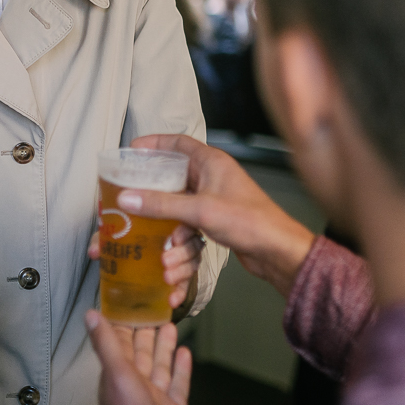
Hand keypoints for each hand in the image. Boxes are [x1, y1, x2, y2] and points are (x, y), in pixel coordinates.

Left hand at [86, 222, 203, 310]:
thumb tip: (95, 252)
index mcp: (169, 219)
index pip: (185, 220)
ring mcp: (183, 257)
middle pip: (192, 243)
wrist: (129, 254)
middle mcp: (181, 237)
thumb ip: (104, 239)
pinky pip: (185, 284)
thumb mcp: (116, 234)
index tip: (175, 237)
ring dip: (181, 271)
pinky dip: (180, 292)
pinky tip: (172, 301)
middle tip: (165, 260)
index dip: (184, 229)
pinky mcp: (181, 276)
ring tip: (167, 278)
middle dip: (181, 253)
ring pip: (192, 263)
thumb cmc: (127, 236)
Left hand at [86, 311, 196, 404]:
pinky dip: (180, 369)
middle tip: (156, 308)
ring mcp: (155, 401)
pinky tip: (186, 352)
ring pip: (159, 367)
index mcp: (115, 380)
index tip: (130, 303)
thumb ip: (106, 344)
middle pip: (141, 354)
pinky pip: (178, 385)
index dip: (124, 324)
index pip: (118, 346)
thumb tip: (88, 314)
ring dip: (164, 346)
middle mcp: (133, 389)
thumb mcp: (117, 375)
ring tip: (172, 323)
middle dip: (146, 332)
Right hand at [118, 135, 314, 297]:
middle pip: (172, 178)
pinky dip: (180, 242)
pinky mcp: (215, 221)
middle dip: (152, 194)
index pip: (177, 143)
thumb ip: (161, 204)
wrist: (277, 251)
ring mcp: (213, 200)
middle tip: (130, 199)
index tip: (132, 149)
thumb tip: (127, 197)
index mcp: (211, 162)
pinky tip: (173, 261)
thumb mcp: (200, 210)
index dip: (154, 143)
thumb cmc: (249, 221)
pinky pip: (188, 226)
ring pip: (178, 209)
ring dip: (167, 230)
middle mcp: (211, 177)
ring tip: (159, 248)